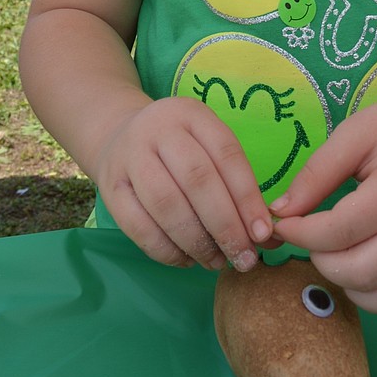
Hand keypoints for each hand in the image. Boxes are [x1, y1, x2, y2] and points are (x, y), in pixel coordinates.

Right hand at [92, 96, 273, 271]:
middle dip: (225, 226)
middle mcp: (159, 129)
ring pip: (167, 205)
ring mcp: (130, 157)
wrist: (118, 136)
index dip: (247, 197)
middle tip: (243, 258)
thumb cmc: (178, 148)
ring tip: (216, 262)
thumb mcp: (206, 146)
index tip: (262, 234)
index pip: (227, 154)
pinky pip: (139, 227)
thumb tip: (266, 235)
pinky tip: (186, 260)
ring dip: (197, 242)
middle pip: (198, 180)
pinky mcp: (109, 188)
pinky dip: (166, 251)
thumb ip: (235, 184)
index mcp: (192, 114)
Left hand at [269, 85, 376, 313]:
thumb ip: (318, 171)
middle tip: (310, 239)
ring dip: (350, 285)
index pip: (343, 229)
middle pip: (364, 269)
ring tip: (335, 256)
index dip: (303, 233)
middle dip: (322, 261)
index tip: (284, 224)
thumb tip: (281, 211)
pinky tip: (365, 274)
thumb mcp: (358, 132)